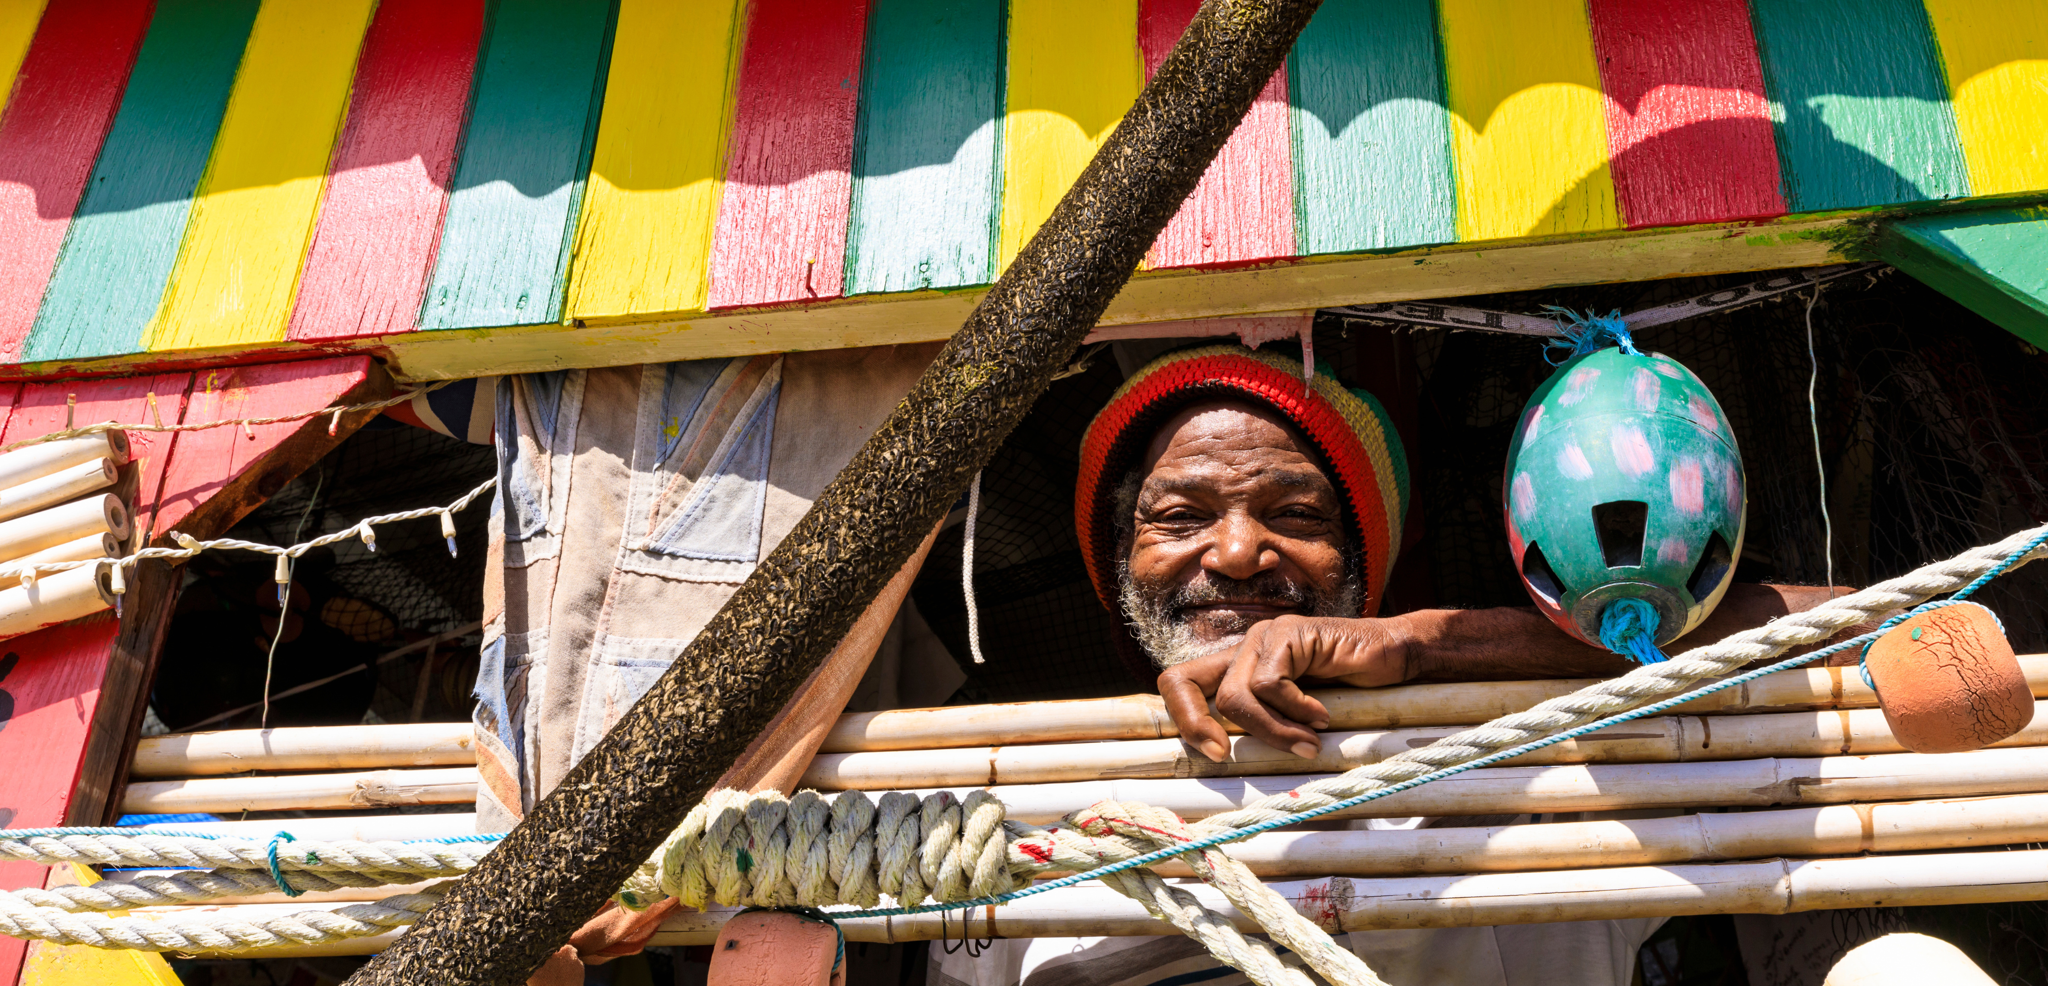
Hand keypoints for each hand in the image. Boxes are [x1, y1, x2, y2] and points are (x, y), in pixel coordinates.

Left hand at [1157, 614, 1413, 762]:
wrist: (1398, 655)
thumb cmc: (1354, 692)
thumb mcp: (1296, 717)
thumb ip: (1264, 726)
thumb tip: (1228, 767)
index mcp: (1239, 665)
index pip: (1181, 682)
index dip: (1183, 718)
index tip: (1214, 755)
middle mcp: (1245, 647)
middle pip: (1185, 682)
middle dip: (1197, 726)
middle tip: (1224, 756)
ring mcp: (1266, 636)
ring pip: (1236, 695)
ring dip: (1272, 731)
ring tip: (1309, 744)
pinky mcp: (1290, 634)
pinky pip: (1272, 684)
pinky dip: (1297, 711)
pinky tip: (1324, 717)